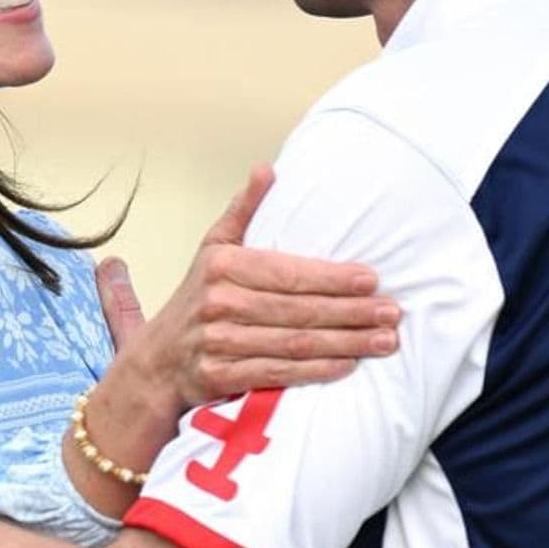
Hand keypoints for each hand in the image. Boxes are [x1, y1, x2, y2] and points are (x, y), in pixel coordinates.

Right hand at [105, 164, 399, 415]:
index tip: (371, 279)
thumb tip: (267, 169)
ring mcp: (218, 343)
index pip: (288, 272)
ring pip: (294, 343)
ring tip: (384, 341)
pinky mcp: (220, 378)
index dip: (332, 277)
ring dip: (345, 343)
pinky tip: (348, 365)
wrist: (156, 361)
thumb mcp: (212, 248)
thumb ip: (243, 210)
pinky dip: (316, 371)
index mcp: (222, 266)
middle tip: (392, 313)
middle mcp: (219, 303)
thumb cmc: (197, 298)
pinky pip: (278, 374)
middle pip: (298, 310)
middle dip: (351, 313)